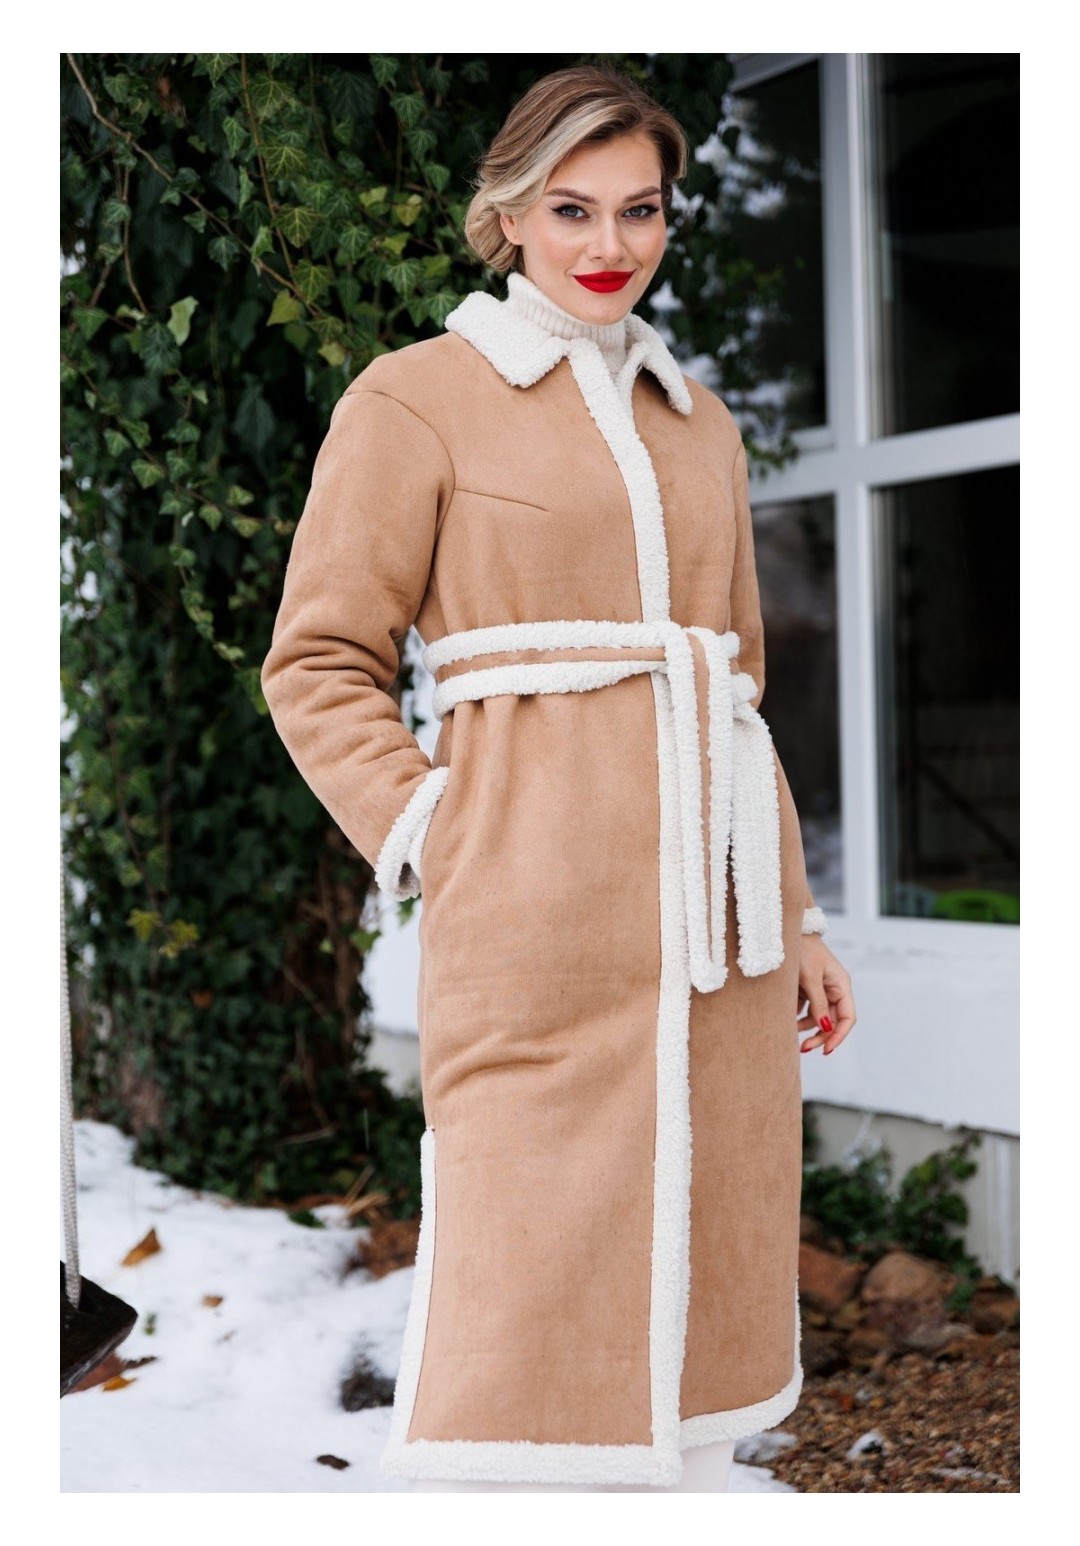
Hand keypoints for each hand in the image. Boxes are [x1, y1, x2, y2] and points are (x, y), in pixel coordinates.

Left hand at [796, 935, 855, 1054]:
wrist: (784, 931)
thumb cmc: (801, 950)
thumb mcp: (809, 977)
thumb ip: (818, 1003)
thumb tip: (825, 1027)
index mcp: (841, 985)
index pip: (847, 1018)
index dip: (838, 1036)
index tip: (826, 1049)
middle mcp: (834, 989)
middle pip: (832, 1021)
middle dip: (819, 1036)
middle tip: (803, 1048)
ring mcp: (821, 989)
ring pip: (817, 1017)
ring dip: (805, 1027)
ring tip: (788, 1030)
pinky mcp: (807, 988)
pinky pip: (806, 1009)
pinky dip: (797, 1016)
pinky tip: (786, 1018)